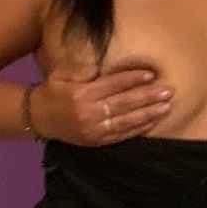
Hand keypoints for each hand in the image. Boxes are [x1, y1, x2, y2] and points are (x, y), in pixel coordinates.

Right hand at [28, 62, 171, 145]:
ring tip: (166, 106)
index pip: (112, 85)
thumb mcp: (62, 75)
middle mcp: (89, 112)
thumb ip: (82, 70)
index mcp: (81, 93)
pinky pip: (122, 135)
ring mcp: (94, 129)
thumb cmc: (53, 91)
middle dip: (148, 97)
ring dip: (149, 114)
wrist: (38, 118)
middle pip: (124, 104)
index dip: (132, 79)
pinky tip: (152, 122)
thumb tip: (102, 66)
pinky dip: (138, 129)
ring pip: (126, 121)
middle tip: (168, 91)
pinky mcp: (96, 141)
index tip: (151, 75)